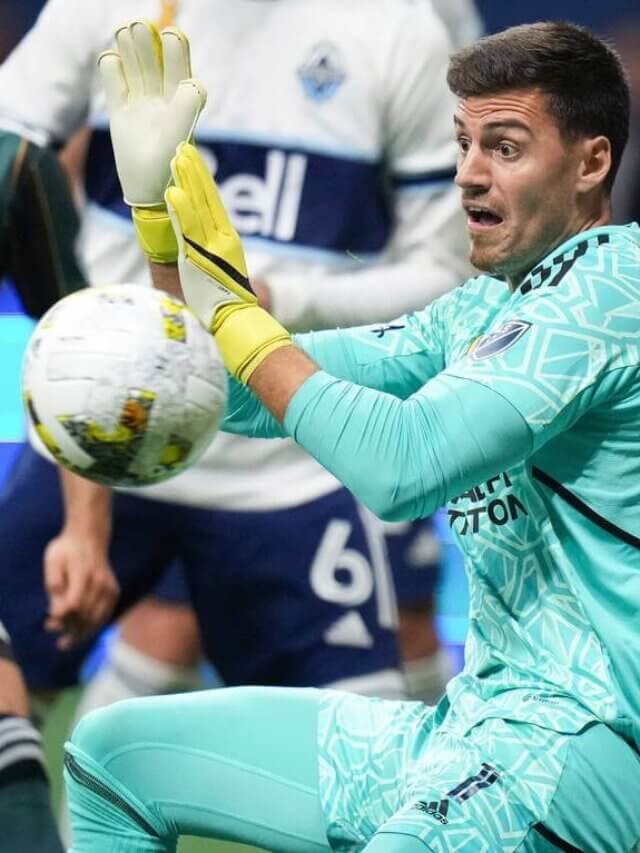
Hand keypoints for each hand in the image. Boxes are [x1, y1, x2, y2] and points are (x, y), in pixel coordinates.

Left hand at [44, 531, 119, 649]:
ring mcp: (109, 588)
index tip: (48, 625)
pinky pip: (105, 615)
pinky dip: (94, 627)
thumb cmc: (66, 550)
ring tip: (67, 643)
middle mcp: (100, 583)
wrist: (89, 537)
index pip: (74, 605)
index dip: (62, 619)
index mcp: (83, 574)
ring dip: (82, 634)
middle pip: (86, 615)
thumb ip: (54, 584)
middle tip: (56, 639)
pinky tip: (82, 634)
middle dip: (69, 630)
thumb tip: (56, 611)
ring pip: (97, 618)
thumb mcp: (53, 561)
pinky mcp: (114, 591)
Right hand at [98, 19, 205, 261]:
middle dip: (150, 43)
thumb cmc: (170, 170)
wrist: (149, 195)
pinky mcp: (121, 114)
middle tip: (142, 24)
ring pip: (136, 68)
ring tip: (126, 28)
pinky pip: (115, 83)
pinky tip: (111, 58)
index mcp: (182, 105)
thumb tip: (193, 83)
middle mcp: (162, 101)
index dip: (177, 52)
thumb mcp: (179, 140)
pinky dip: (112, 68)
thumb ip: (185, 112)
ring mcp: (141, 106)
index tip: (172, 35)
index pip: (180, 71)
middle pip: (156, 63)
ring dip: (131, 49)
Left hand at [165, 142, 290, 381]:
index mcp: (227, 240)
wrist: (233, 322)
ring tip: (176, 159)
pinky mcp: (200, 259)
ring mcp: (211, 248)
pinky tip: (173, 193)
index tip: (191, 160)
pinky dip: (181, 211)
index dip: (201, 180)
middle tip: (182, 147)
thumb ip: (209, 251)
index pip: (212, 204)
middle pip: (207, 199)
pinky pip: (188, 231)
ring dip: (187, 182)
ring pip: (198, 208)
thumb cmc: (224, 302)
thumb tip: (201, 239)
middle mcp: (222, 239)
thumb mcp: (216, 269)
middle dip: (194, 172)